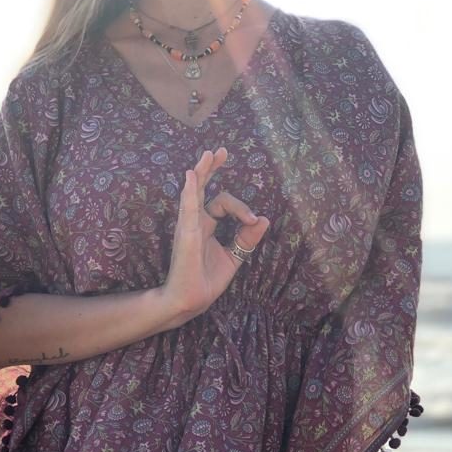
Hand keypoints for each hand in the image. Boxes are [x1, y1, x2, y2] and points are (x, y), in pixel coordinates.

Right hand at [160, 147, 269, 324]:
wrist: (191, 300)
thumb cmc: (206, 280)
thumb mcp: (234, 256)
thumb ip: (247, 238)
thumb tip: (265, 218)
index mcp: (205, 225)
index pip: (223, 203)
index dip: (242, 209)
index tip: (255, 221)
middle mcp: (194, 221)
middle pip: (202, 187)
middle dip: (211, 168)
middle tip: (221, 151)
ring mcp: (188, 225)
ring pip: (193, 191)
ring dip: (201, 171)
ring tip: (208, 154)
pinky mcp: (186, 233)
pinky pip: (188, 207)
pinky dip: (189, 190)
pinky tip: (190, 175)